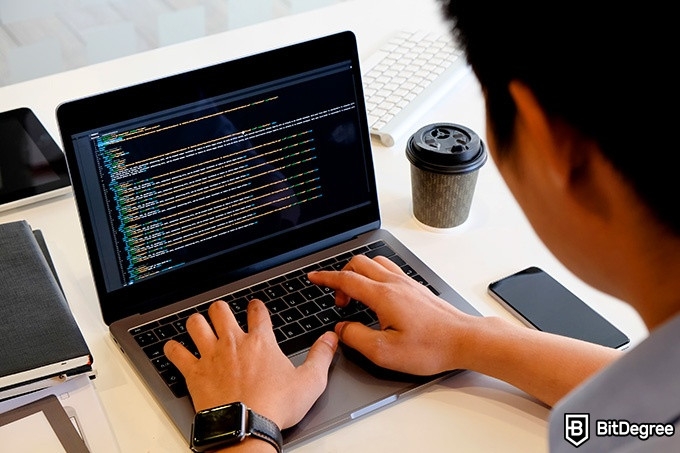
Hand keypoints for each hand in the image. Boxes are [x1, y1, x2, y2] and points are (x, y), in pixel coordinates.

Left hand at [164, 299, 337, 428]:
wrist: (245, 428)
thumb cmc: (275, 407)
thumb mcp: (310, 382)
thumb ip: (321, 356)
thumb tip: (331, 339)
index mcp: (260, 342)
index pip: (257, 310)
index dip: (256, 306)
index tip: (255, 307)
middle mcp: (233, 343)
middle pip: (221, 310)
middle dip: (221, 309)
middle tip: (223, 315)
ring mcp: (211, 356)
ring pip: (196, 324)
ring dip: (197, 323)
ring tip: (200, 326)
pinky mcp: (194, 373)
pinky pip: (176, 353)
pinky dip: (173, 349)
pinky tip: (174, 348)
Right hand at [309, 255, 477, 375]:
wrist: (465, 340)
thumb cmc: (431, 347)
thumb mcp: (385, 352)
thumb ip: (356, 337)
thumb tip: (341, 329)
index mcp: (383, 296)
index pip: (346, 279)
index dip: (326, 278)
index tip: (314, 277)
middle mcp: (395, 284)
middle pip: (359, 264)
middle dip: (342, 277)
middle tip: (339, 301)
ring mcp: (407, 284)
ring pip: (376, 263)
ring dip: (360, 274)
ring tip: (356, 297)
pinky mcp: (417, 289)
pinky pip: (390, 271)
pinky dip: (375, 277)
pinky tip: (378, 297)